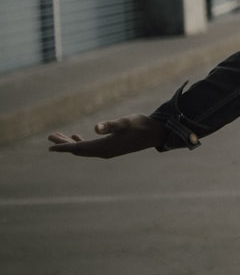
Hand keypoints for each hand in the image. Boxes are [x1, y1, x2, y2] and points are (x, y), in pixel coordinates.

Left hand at [48, 114, 164, 158]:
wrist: (155, 134)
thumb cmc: (141, 125)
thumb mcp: (125, 122)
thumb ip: (110, 125)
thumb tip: (96, 128)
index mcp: (104, 147)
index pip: (79, 147)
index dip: (63, 146)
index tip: (49, 147)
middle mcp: (104, 152)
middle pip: (78, 150)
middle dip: (64, 144)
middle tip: (51, 137)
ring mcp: (108, 151)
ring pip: (84, 149)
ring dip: (71, 143)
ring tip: (60, 136)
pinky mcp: (112, 148)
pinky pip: (91, 148)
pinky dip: (82, 143)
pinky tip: (79, 137)